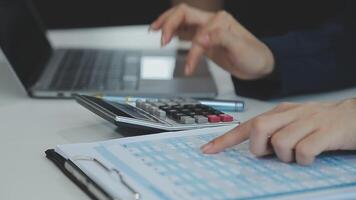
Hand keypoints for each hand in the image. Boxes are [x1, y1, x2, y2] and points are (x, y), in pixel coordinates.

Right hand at [150, 4, 274, 79]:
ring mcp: (207, 30)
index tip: (189, 66)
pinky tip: (166, 36)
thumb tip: (201, 39)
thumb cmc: (253, 56)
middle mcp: (212, 22)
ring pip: (182, 20)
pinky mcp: (205, 39)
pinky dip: (173, 33)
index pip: (198, 31)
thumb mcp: (241, 48)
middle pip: (184, 13)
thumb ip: (221, 39)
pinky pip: (185, 32)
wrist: (258, 65)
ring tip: (154, 31)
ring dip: (167, 24)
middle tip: (159, 37)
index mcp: (220, 21)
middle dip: (169, 23)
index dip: (192, 49)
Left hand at [201, 99, 355, 164]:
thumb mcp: (293, 122)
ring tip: (298, 154)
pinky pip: (304, 150)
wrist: (354, 115)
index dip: (225, 139)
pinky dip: (304, 159)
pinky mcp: (326, 132)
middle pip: (259, 128)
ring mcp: (308, 122)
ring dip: (286, 156)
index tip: (208, 150)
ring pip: (280, 142)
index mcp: (279, 112)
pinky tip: (311, 156)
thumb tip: (256, 148)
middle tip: (273, 154)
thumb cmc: (320, 123)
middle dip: (260, 148)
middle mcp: (290, 114)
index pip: (247, 125)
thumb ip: (274, 131)